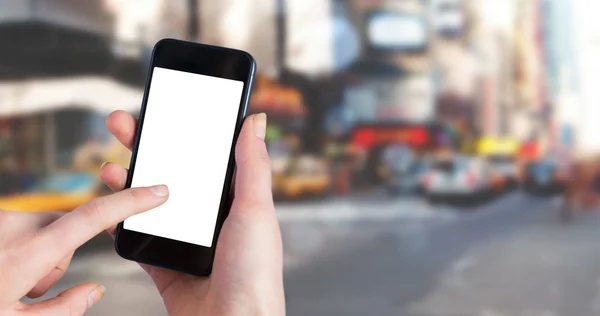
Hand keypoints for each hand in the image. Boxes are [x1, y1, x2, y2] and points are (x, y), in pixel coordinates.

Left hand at [0, 185, 168, 314]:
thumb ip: (63, 310)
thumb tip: (94, 292)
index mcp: (25, 254)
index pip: (93, 217)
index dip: (131, 203)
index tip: (156, 193)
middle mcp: (13, 225)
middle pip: (66, 229)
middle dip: (60, 256)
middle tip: (29, 289)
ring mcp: (1, 217)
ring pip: (44, 227)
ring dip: (38, 252)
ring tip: (9, 281)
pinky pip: (23, 224)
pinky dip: (21, 243)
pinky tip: (2, 266)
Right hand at [101, 111, 284, 315]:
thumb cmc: (255, 273)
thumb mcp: (256, 210)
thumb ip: (252, 165)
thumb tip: (253, 121)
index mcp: (233, 199)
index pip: (203, 155)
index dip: (182, 131)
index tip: (163, 110)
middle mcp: (207, 215)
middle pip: (171, 172)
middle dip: (146, 146)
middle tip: (123, 125)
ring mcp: (183, 237)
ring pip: (148, 200)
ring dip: (127, 180)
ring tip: (111, 166)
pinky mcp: (163, 261)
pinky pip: (136, 235)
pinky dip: (120, 219)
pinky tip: (110, 203)